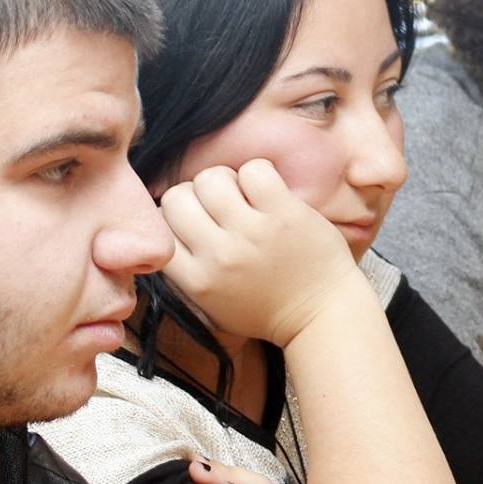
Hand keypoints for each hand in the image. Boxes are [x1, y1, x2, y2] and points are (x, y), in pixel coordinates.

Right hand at [160, 160, 361, 347]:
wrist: (322, 314)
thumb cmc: (266, 309)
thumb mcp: (211, 305)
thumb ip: (184, 270)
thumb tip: (165, 224)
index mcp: (198, 280)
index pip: (160, 228)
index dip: (173, 217)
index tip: (194, 222)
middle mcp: (219, 255)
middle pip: (177, 196)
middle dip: (194, 196)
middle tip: (218, 208)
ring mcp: (253, 232)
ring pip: (211, 177)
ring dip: (225, 181)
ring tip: (243, 197)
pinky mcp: (284, 213)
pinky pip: (253, 169)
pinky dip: (258, 174)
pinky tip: (267, 193)